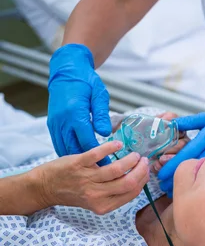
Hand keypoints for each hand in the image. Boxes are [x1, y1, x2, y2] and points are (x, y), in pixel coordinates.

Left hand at [31, 140, 149, 214]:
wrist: (46, 187)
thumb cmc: (71, 192)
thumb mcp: (95, 201)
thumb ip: (113, 194)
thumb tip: (135, 179)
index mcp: (103, 206)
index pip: (132, 193)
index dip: (143, 180)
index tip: (145, 170)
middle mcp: (96, 195)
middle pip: (129, 182)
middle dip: (141, 170)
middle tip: (143, 160)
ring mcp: (87, 179)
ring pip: (118, 169)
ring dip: (130, 159)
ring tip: (133, 154)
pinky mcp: (78, 164)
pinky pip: (99, 154)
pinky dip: (111, 147)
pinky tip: (117, 144)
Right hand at [47, 44, 111, 163]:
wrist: (66, 71)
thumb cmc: (86, 82)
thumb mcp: (99, 95)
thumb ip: (101, 115)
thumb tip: (105, 133)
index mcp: (75, 113)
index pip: (87, 141)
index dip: (100, 156)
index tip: (111, 166)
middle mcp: (62, 121)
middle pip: (75, 149)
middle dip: (89, 164)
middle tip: (103, 174)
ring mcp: (55, 124)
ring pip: (65, 149)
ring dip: (78, 161)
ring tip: (92, 171)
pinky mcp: (52, 124)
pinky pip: (59, 144)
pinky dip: (69, 153)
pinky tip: (80, 161)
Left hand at [158, 105, 204, 194]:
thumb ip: (191, 122)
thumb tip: (173, 123)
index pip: (185, 154)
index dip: (170, 164)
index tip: (159, 172)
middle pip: (190, 169)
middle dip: (173, 179)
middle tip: (161, 185)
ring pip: (198, 178)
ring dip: (184, 185)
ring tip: (170, 191)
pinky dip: (198, 185)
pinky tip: (188, 190)